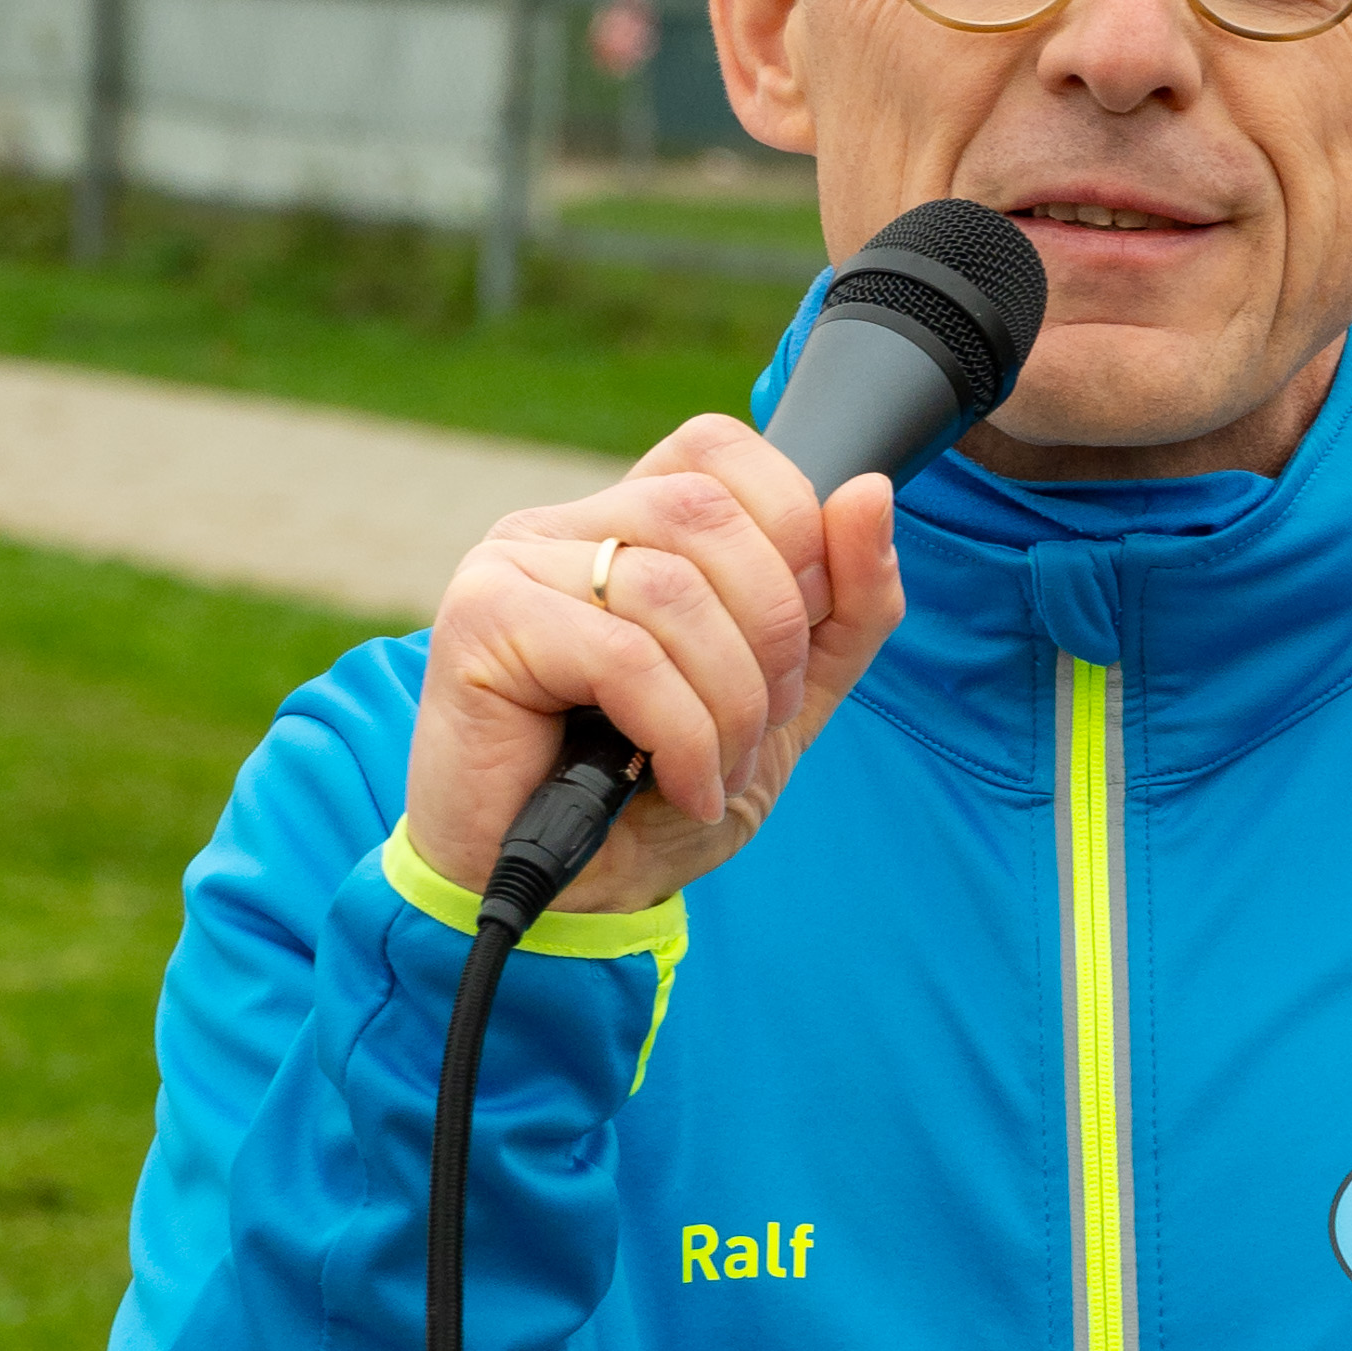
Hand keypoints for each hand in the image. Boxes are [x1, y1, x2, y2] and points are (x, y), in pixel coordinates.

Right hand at [403, 414, 903, 916]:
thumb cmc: (655, 797)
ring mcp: (513, 564)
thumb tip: (870, 493)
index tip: (792, 637)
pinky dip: (680, 734)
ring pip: (671, 589)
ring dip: (726, 702)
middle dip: (771, 637)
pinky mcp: (481, 622)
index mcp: (627, 521)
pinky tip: (677, 784)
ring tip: (715, 770)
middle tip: (758, 730)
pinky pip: (624, 656)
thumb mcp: (786, 701)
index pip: (721, 448)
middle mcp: (563, 525)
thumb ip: (843, 605)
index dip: (788, 530)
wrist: (569, 901)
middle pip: (709, 514)